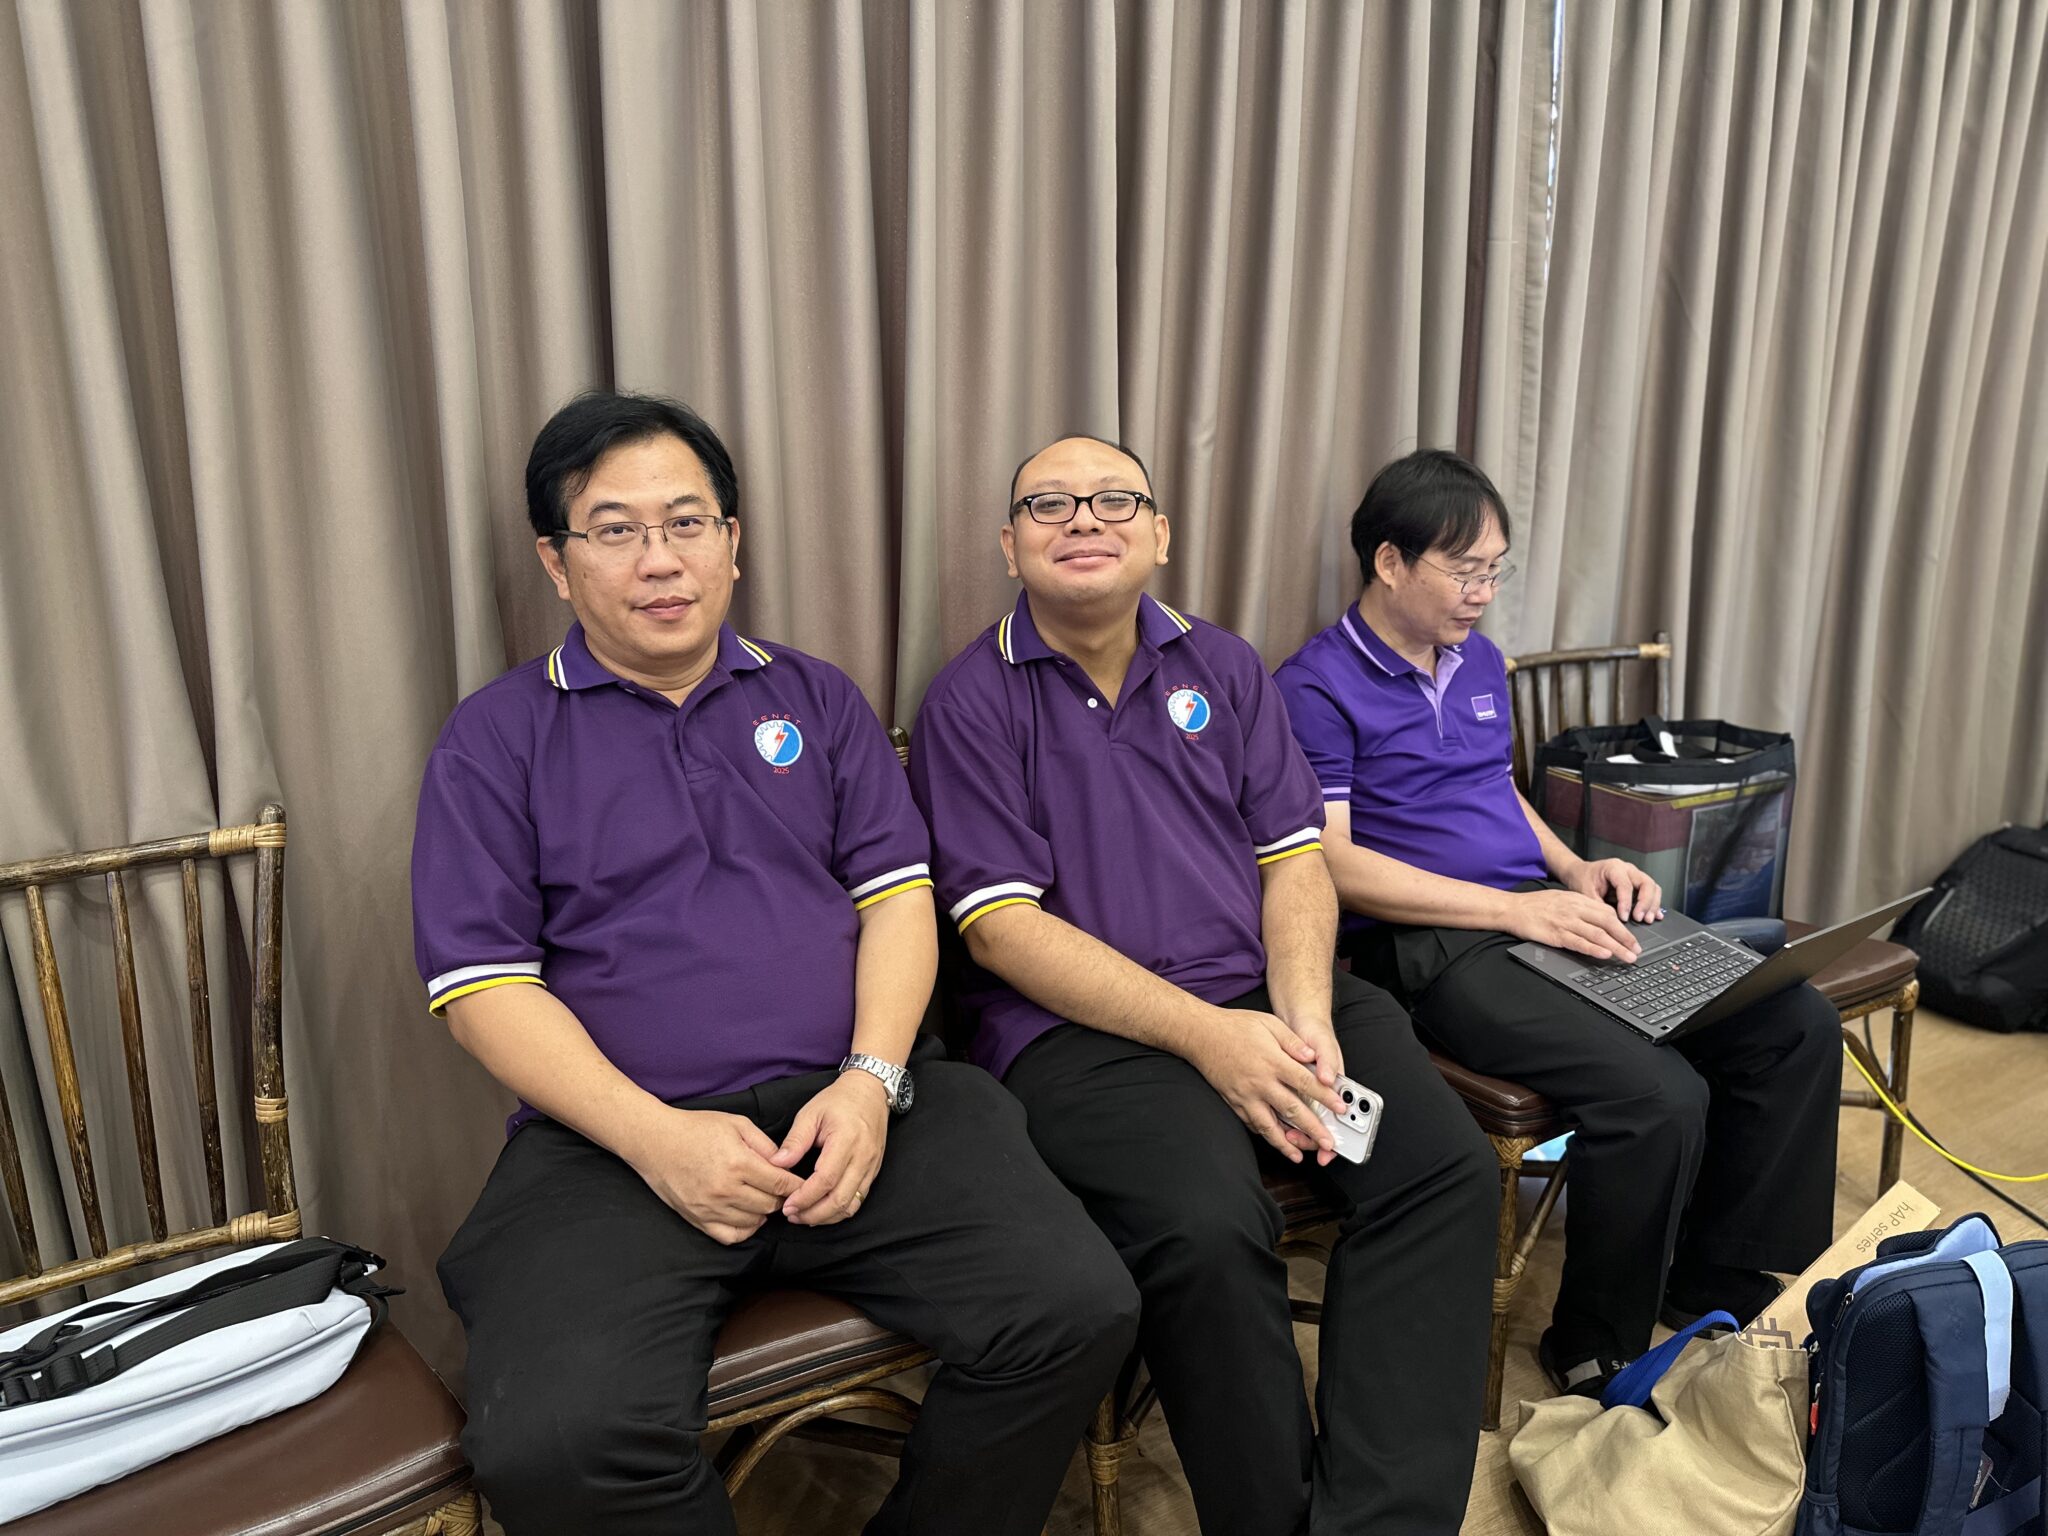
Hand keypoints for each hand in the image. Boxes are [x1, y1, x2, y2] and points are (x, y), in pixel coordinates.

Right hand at [627, 1108, 801, 1244]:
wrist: (655, 1142)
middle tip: (781, 1189)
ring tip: (763, 1198)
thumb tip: (784, 1163)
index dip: (797, 1185)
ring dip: (764, 1212)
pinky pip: (730, 1236)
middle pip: (770, 1205)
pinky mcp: (698, 1219)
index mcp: (739, 1164)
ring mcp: (710, 1208)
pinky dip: (745, 1229)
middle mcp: (726, 1190)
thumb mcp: (737, 1124)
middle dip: (781, 1198)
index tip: (804, 1184)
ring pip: (754, 1222)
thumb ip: (765, 1144)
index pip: (780, 1183)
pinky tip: (747, 1215)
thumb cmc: (696, 1128)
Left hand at [772, 1070, 890, 1226]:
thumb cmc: (839, 1100)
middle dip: (814, 1214)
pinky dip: (839, 1210)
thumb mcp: (811, 1113)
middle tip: (792, 1215)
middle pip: (840, 1199)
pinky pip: (859, 1199)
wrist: (871, 1091)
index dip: (806, 1197)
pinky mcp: (873, 1171)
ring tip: (804, 1216)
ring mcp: (871, 1166)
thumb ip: (795, 1140)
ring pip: (851, 1205)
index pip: (826, 1180)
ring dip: (827, 1217)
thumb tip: (776, 1164)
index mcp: (846, 1140)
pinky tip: (822, 1210)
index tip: (787, 1205)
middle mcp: (862, 1157)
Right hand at [1191, 1009, 1348, 1163]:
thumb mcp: (1269, 1024)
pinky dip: (1264, 1135)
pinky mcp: (1234, 1102)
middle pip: (1292, 1111)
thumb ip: (1293, 1041)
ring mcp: (1246, 1095)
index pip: (1306, 1084)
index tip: (1339, 1109)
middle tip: (1328, 1143)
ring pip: (1269, 1125)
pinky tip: (1274, 1141)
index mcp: (1273, 1062)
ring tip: (1299, 1155)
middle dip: (1313, 1130)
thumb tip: (1313, 1056)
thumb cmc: (1235, 1026)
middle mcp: (1260, 1083)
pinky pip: (1251, 1123)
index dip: (1326, 1098)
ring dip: (1287, 1143)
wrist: (1200, 1034)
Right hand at [1502, 885, 1643, 962]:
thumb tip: (1598, 919)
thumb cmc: (1534, 905)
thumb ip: (1579, 907)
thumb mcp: (1561, 899)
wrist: (1511, 908)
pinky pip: (1579, 942)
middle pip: (1608, 923)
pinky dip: (1594, 948)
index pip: (1607, 912)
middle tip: (1637, 950)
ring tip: (1628, 957)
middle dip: (1626, 938)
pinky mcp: (1556, 934)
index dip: (1623, 926)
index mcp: (1577, 899)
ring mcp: (1566, 922)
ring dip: (1616, 947)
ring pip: (1598, 934)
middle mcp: (1574, 909)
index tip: (1632, 938)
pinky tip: (1605, 954)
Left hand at [1564, 856, 1664, 924]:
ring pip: (1653, 887)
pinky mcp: (1638, 883)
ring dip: (1652, 905)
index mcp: (1614, 867)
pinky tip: (1655, 916)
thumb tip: (1613, 921)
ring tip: (1648, 920)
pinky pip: (1652, 892)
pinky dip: (1654, 904)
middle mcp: (1628, 869)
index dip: (1626, 903)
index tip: (1624, 918)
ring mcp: (1635, 875)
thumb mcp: (1586, 892)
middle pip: (1646, 883)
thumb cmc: (1583, 879)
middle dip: (1645, 903)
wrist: (1581, 873)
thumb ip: (1599, 905)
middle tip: (1639, 918)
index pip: (1626, 885)